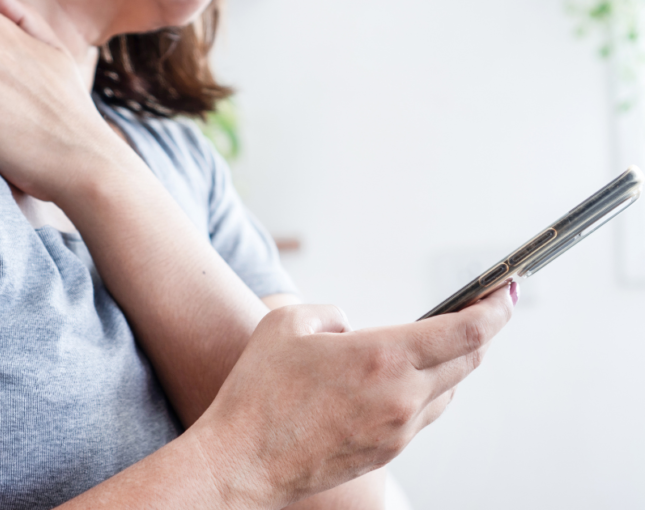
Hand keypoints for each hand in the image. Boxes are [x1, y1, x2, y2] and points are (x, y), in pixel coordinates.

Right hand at [193, 285, 514, 507]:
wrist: (245, 459)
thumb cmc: (260, 391)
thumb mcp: (289, 323)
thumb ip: (331, 313)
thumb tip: (353, 328)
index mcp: (383, 357)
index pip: (467, 333)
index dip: (495, 309)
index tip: (506, 291)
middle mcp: (401, 396)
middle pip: (468, 362)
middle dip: (482, 332)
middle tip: (482, 310)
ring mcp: (398, 429)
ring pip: (448, 391)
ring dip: (451, 364)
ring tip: (435, 345)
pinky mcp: (388, 451)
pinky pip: (423, 415)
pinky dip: (426, 391)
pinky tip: (401, 382)